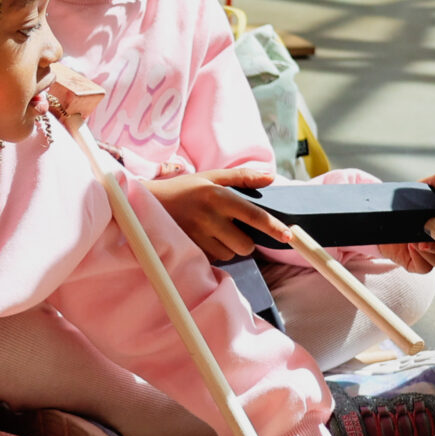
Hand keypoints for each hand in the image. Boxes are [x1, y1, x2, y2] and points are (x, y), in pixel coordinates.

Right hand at [147, 167, 276, 259]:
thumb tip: (270, 177)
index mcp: (218, 196)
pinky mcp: (189, 249)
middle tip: (234, 229)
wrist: (146, 203)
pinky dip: (213, 252)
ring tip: (213, 232)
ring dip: (227, 247)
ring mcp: (198, 236)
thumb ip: (241, 177)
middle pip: (245, 245)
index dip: (273, 227)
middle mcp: (209, 217)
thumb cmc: (184, 189)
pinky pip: (213, 258)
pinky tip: (203, 238)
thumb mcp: (210, 177)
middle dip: (245, 242)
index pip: (253, 215)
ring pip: (229, 254)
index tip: (288, 235)